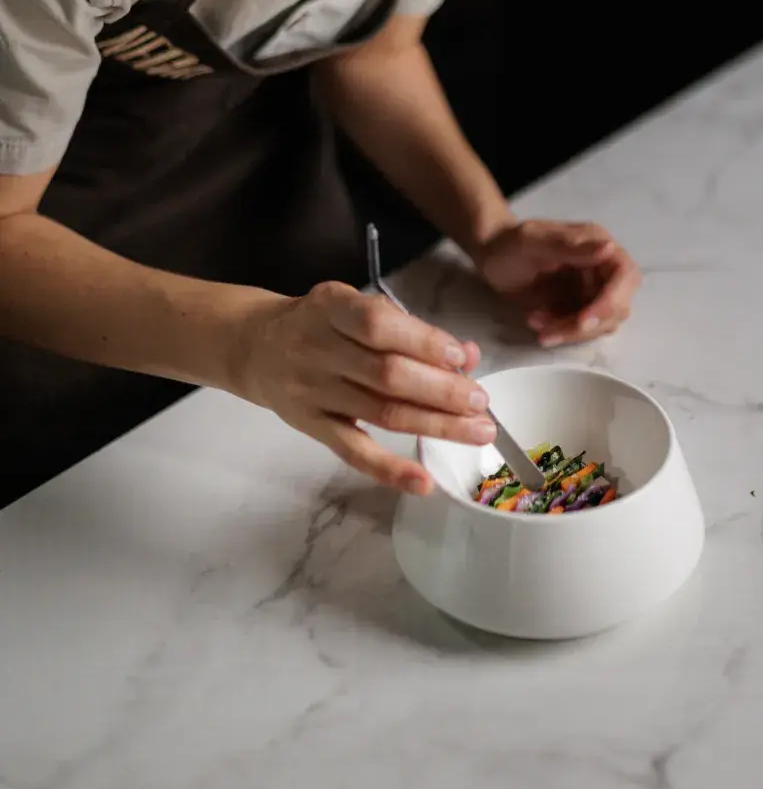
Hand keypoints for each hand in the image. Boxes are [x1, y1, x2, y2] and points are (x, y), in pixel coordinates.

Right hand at [234, 282, 489, 494]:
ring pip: (381, 413)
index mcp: (331, 307)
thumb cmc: (319, 324)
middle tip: (480, 403)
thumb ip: (408, 328)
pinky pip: (353, 452)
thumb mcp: (355, 307)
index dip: (424, 342)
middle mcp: (318, 348)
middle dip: (442, 391)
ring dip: (436, 425)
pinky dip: (390, 469)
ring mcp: (312, 391)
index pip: (378, 324)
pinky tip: (424, 481)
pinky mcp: (311, 427)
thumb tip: (467, 355)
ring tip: (477, 431)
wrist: (256, 346)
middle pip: (387, 374)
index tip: (461, 358)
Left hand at [473, 220, 640, 346]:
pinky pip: (582, 330)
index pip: (625, 275)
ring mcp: (593, 289)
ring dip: (570, 331)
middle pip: (617, 306)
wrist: (492, 256)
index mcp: (598, 243)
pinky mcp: (580, 307)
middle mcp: (602, 267)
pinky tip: (535, 320)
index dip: (611, 302)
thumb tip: (610, 248)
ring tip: (534, 322)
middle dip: (586, 325)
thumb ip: (571, 245)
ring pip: (600, 324)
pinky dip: (561, 331)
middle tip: (551, 333)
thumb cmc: (510, 243)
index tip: (585, 321)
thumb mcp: (534, 241)